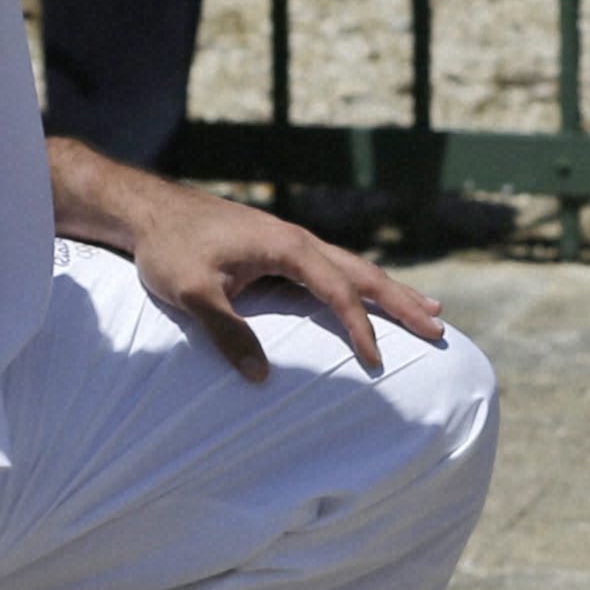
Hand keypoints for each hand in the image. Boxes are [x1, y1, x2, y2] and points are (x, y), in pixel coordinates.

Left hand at [47, 134, 445, 378]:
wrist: (149, 210)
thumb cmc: (169, 249)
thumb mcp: (192, 294)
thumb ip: (228, 333)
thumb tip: (261, 379)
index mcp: (287, 247)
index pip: (337, 292)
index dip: (360, 328)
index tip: (377, 362)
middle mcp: (299, 239)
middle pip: (363, 272)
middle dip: (402, 301)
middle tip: (440, 327)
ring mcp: (292, 240)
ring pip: (353, 267)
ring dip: (389, 290)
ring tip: (427, 309)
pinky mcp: (281, 247)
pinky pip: (334, 267)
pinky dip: (361, 284)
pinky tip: (369, 294)